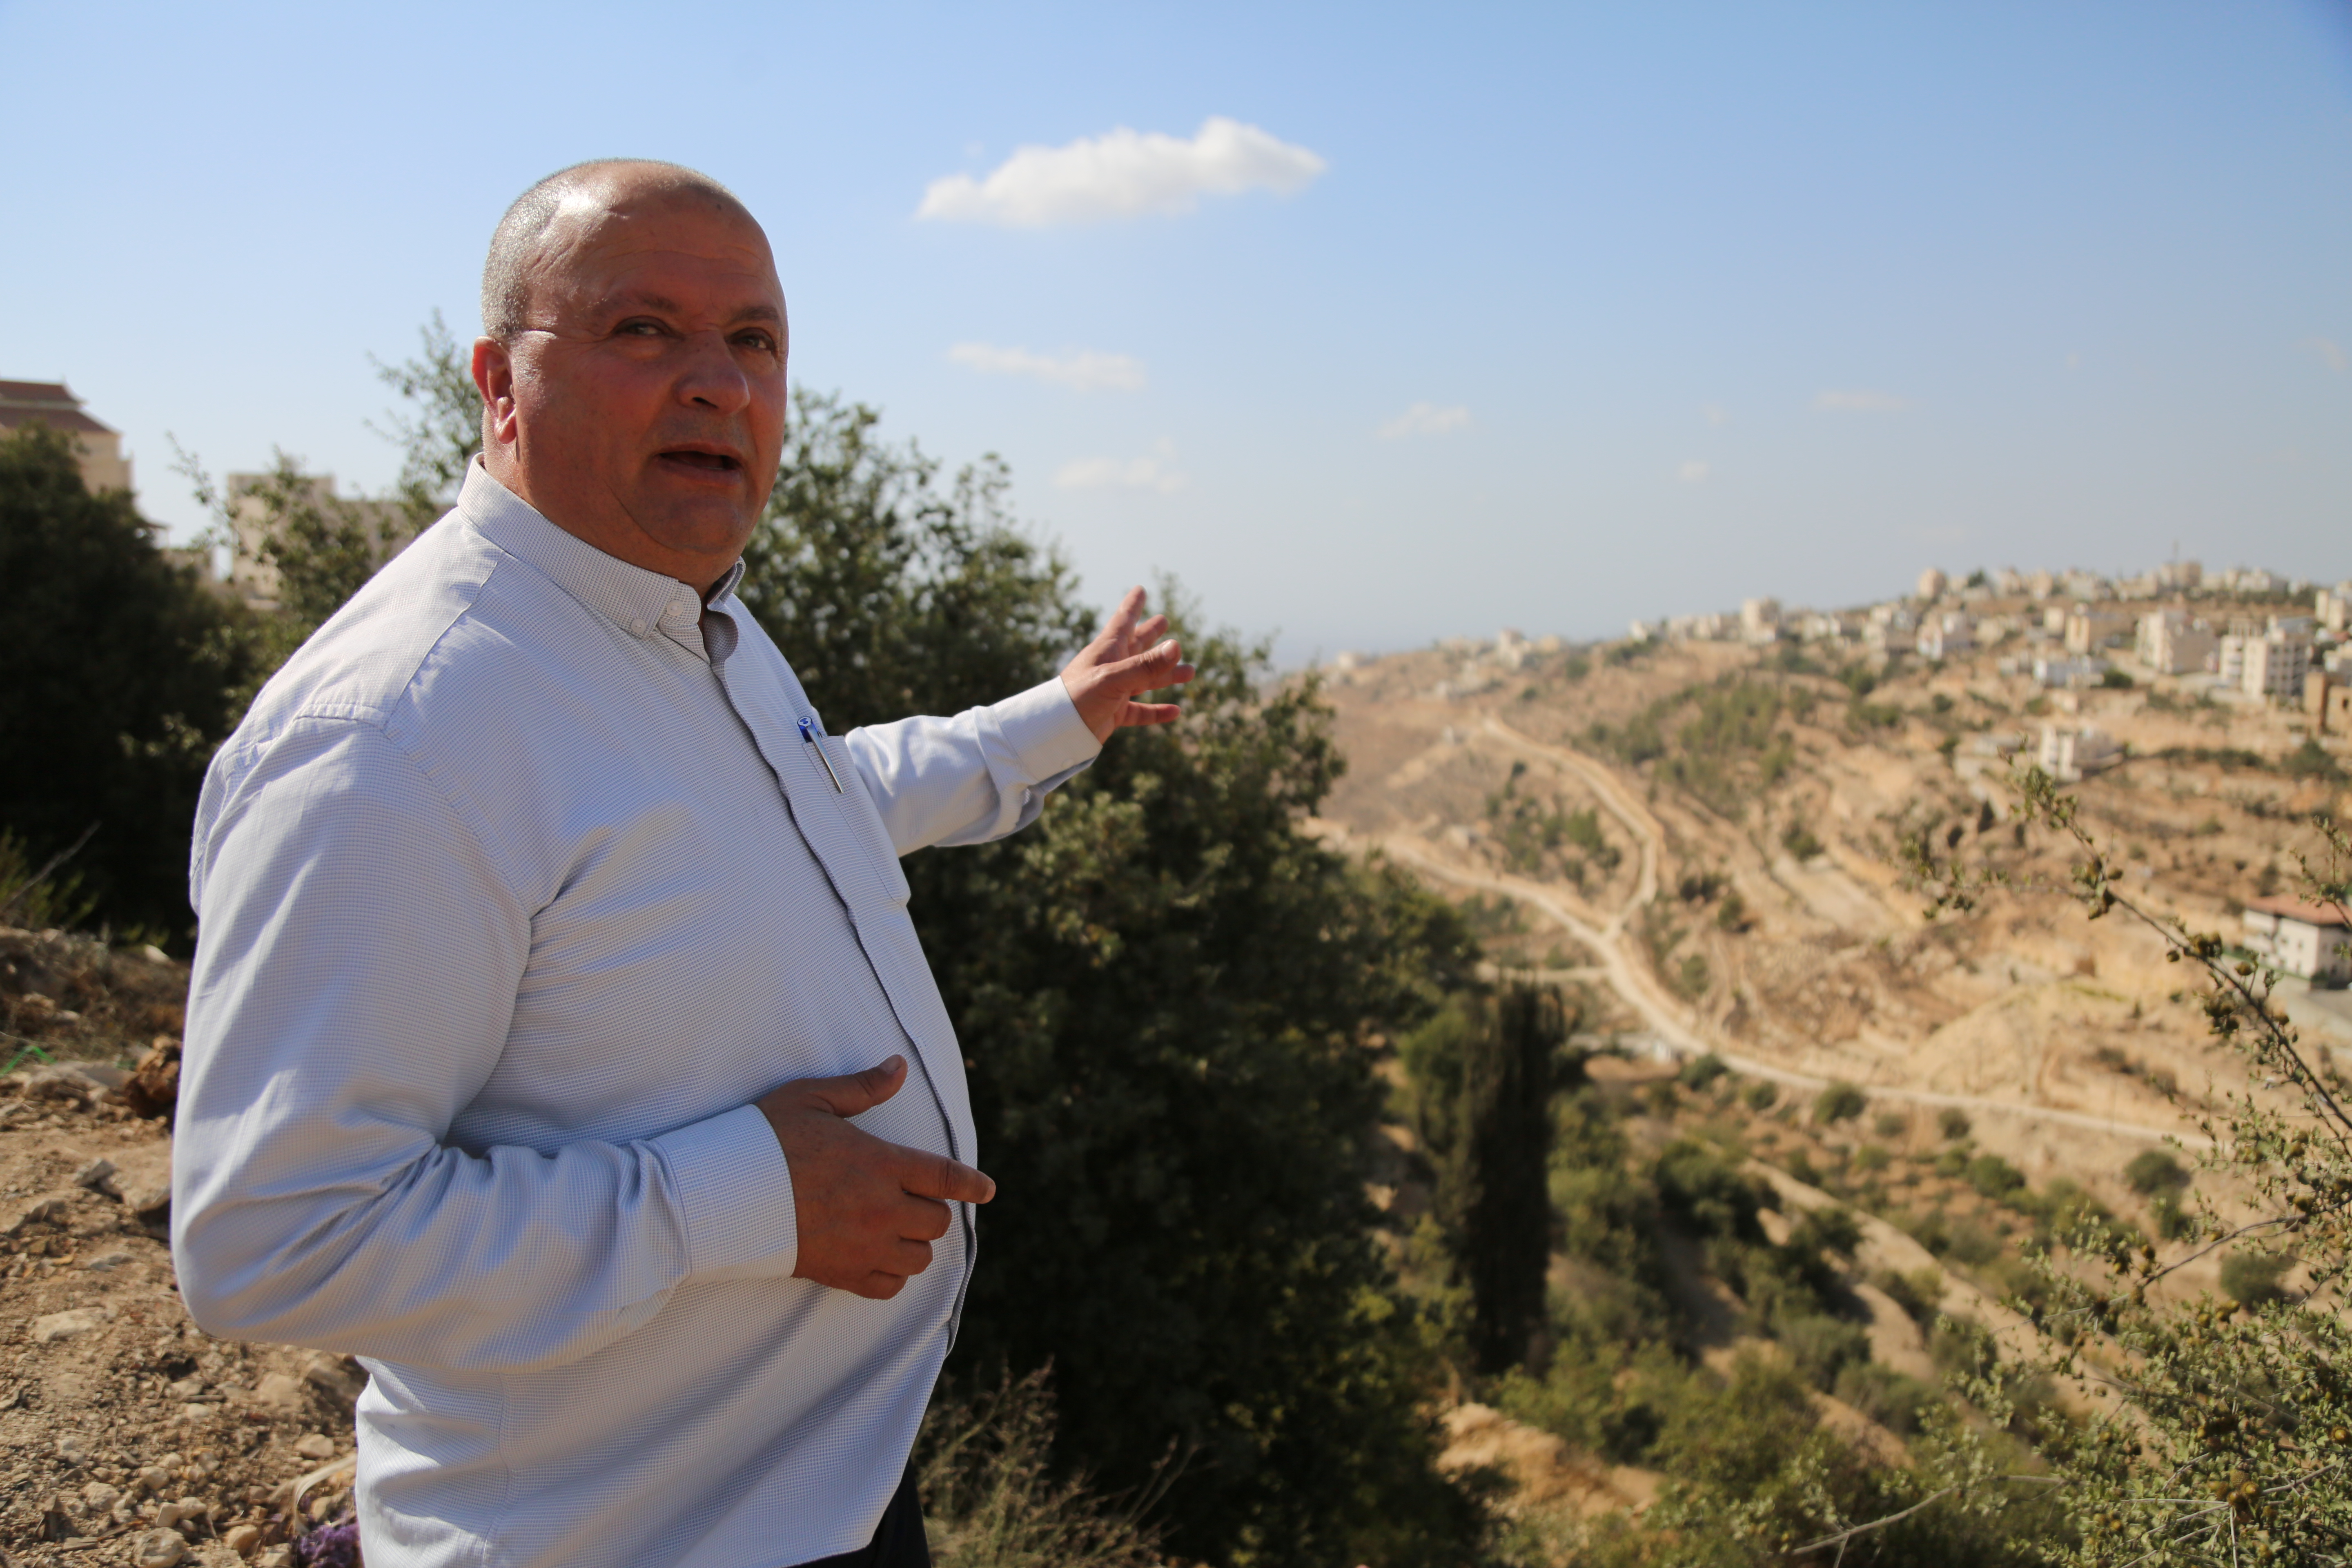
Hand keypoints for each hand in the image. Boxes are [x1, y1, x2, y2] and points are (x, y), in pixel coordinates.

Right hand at [756, 1056, 994, 1299]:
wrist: (722, 1193)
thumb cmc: (766, 1138)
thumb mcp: (813, 1098)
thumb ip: (862, 1087)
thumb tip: (899, 1067)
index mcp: (881, 1163)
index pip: (946, 1176)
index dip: (972, 1184)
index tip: (988, 1190)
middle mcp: (881, 1209)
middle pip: (936, 1221)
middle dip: (931, 1210)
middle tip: (912, 1201)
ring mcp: (863, 1245)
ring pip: (918, 1257)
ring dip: (914, 1244)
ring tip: (895, 1230)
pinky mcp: (840, 1273)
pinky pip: (888, 1286)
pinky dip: (892, 1276)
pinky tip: (880, 1260)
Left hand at [1060, 586, 1196, 743]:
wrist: (1057, 731)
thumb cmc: (1079, 697)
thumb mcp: (1113, 678)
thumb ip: (1145, 664)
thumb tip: (1176, 646)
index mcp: (1107, 650)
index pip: (1123, 620)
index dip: (1133, 605)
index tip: (1140, 589)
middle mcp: (1111, 666)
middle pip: (1137, 645)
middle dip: (1151, 633)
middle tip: (1163, 620)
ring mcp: (1113, 690)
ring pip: (1145, 679)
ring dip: (1166, 675)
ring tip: (1190, 672)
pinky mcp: (1114, 713)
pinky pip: (1140, 710)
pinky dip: (1157, 710)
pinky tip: (1174, 711)